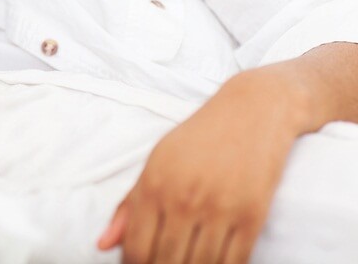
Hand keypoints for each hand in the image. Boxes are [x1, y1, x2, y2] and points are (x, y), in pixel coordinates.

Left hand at [97, 69, 303, 263]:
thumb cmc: (199, 137)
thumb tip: (103, 244)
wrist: (253, 109)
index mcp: (154, 184)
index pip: (136, 248)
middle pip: (165, 262)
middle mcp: (183, 198)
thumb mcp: (157, 161)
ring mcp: (219, 208)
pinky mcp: (252, 215)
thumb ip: (129, 205)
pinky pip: (234, 262)